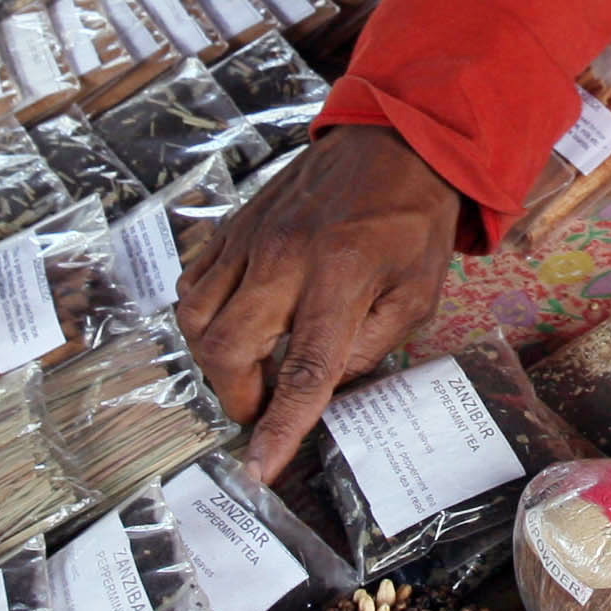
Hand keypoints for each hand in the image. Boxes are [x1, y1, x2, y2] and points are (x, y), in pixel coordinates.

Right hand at [177, 124, 463, 480]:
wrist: (394, 141)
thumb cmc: (412, 222)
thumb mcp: (418, 293)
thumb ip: (370, 348)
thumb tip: (323, 389)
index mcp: (342, 278)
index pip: (302, 369)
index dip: (279, 426)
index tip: (259, 469)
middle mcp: (285, 258)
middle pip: (227, 347)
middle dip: (236, 396)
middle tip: (260, 409)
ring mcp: (251, 238)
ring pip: (195, 317)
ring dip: (213, 359)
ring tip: (247, 368)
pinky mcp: (233, 226)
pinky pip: (192, 283)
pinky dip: (202, 317)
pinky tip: (234, 323)